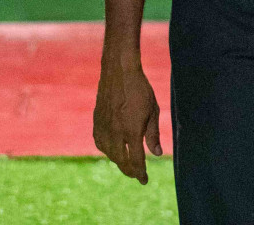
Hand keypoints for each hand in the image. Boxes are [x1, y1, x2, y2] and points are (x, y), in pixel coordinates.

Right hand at [92, 55, 161, 183]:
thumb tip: (156, 154)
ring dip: (118, 161)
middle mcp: (115, 132)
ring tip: (126, 163)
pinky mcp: (96, 121)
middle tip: (137, 175)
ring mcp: (103, 127)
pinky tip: (112, 150)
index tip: (144, 181)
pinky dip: (106, 150)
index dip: (140, 173)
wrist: (119, 72)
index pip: (136, 160)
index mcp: (131, 131)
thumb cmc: (140, 90)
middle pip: (121, 160)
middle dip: (130, 170)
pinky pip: (99, 142)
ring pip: (109, 153)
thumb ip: (153, 134)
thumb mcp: (153, 111)